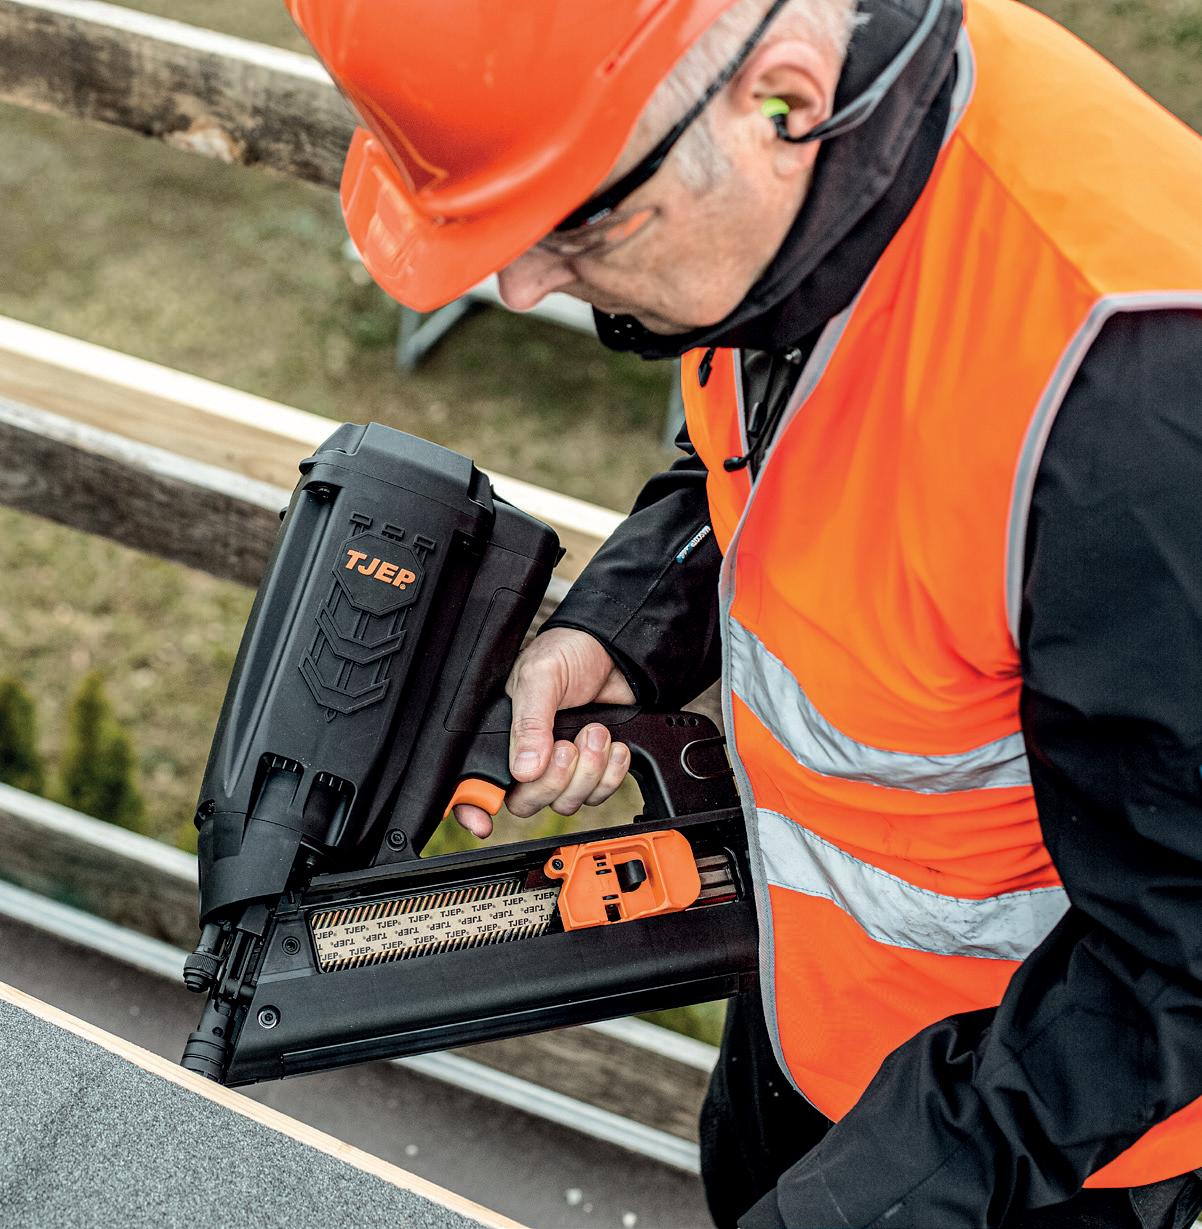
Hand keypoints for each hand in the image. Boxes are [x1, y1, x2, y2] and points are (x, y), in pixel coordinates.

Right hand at [452, 628, 635, 837]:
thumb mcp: (541, 676)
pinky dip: (612, 773)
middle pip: (528, 802)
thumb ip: (530, 721)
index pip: (480, 783)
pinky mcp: (593, 768)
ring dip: (588, 772)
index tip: (484, 823)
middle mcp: (530, 757)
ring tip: (595, 732)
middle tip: (567, 746)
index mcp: (503, 735)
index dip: (474, 809)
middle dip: (554, 781)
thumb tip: (525, 768)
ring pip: (566, 803)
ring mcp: (562, 766)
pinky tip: (613, 746)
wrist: (614, 652)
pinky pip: (599, 794)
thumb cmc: (567, 653)